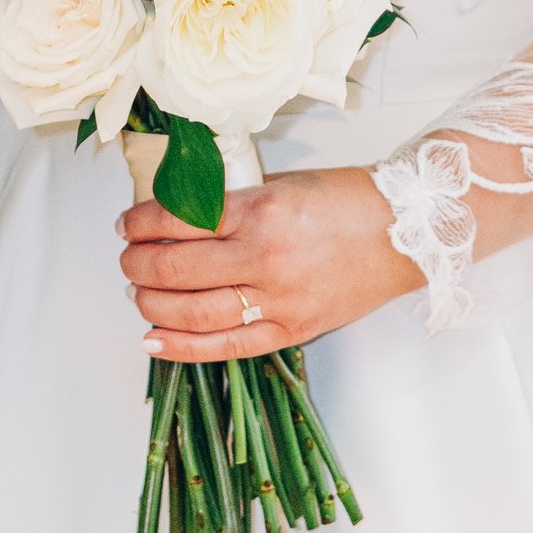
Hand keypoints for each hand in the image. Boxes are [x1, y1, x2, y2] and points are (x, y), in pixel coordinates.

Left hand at [118, 164, 414, 361]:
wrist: (405, 233)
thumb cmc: (346, 201)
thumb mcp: (280, 185)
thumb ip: (230, 202)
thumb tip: (176, 215)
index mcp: (260, 210)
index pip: (177, 220)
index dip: (140, 224)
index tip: (127, 225)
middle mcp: (264, 256)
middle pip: (176, 268)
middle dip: (138, 264)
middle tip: (127, 259)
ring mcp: (278, 299)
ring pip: (193, 311)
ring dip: (151, 303)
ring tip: (137, 293)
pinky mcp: (291, 330)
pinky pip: (226, 346)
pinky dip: (182, 347)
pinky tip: (152, 340)